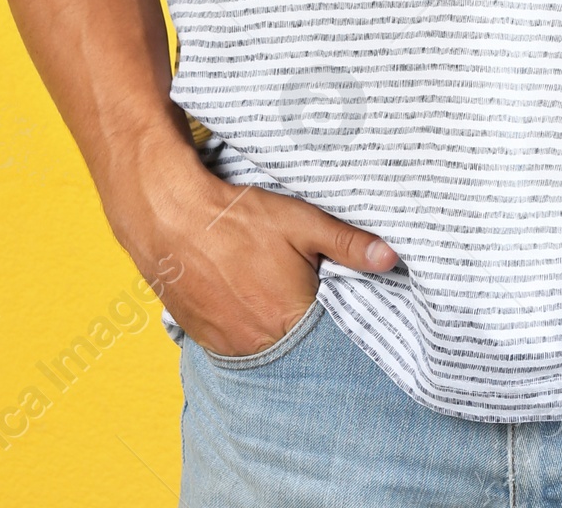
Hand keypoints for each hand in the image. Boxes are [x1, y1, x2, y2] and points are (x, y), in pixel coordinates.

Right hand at [108, 139, 396, 359]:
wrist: (170, 216)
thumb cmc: (237, 217)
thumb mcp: (301, 221)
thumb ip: (348, 244)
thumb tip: (391, 258)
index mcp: (289, 319)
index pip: (328, 335)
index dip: (335, 317)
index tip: (336, 299)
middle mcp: (258, 343)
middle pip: (296, 343)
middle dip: (304, 322)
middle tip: (300, 290)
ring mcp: (227, 345)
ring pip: (264, 345)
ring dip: (272, 327)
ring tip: (270, 291)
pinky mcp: (203, 339)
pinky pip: (235, 343)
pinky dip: (244, 327)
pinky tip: (245, 298)